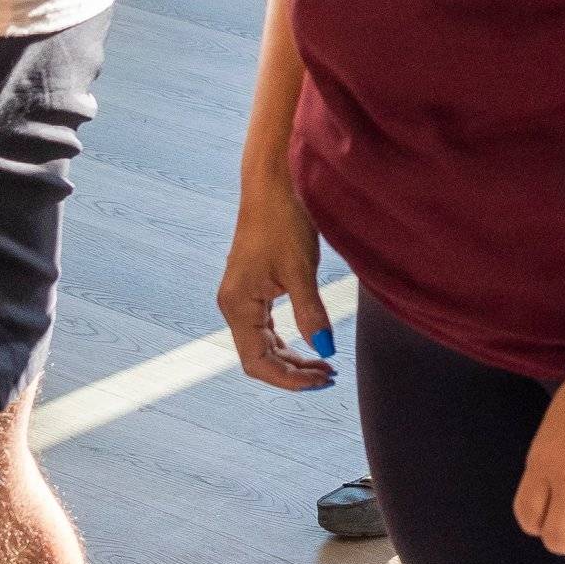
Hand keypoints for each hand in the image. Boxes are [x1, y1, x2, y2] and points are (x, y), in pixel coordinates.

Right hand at [220, 179, 337, 390]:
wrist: (273, 183)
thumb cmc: (283, 220)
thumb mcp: (301, 270)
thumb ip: (312, 314)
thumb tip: (326, 350)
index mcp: (238, 305)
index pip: (257, 362)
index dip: (289, 379)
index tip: (322, 380)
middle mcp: (234, 305)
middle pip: (259, 357)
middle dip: (293, 372)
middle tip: (330, 376)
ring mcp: (242, 297)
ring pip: (264, 344)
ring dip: (292, 358)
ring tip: (325, 365)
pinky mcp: (253, 288)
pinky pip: (267, 328)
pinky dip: (289, 341)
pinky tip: (312, 344)